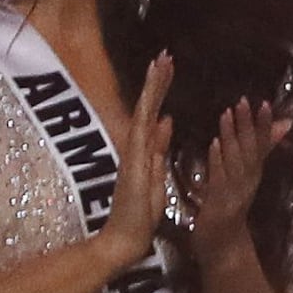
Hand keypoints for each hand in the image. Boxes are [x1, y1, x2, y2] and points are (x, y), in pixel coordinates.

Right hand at [99, 59, 179, 258]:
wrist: (125, 238)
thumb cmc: (141, 212)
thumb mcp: (157, 173)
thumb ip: (160, 148)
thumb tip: (168, 121)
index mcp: (144, 148)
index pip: (154, 112)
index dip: (160, 89)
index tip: (168, 67)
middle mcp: (136, 146)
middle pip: (147, 107)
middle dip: (156, 80)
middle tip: (165, 54)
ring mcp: (132, 155)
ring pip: (143, 114)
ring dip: (152, 90)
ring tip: (161, 64)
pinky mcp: (133, 166)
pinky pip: (141, 137)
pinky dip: (147, 119)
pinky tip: (155, 101)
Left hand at [189, 97, 289, 268]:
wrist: (222, 248)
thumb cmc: (227, 211)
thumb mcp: (239, 180)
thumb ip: (248, 158)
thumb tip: (262, 140)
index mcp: (252, 175)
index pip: (261, 145)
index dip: (263, 124)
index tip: (264, 102)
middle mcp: (248, 182)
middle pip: (251, 149)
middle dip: (249, 124)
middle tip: (246, 100)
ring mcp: (235, 192)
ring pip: (236, 160)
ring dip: (232, 136)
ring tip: (228, 113)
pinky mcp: (219, 203)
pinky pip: (219, 178)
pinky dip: (217, 160)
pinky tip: (213, 144)